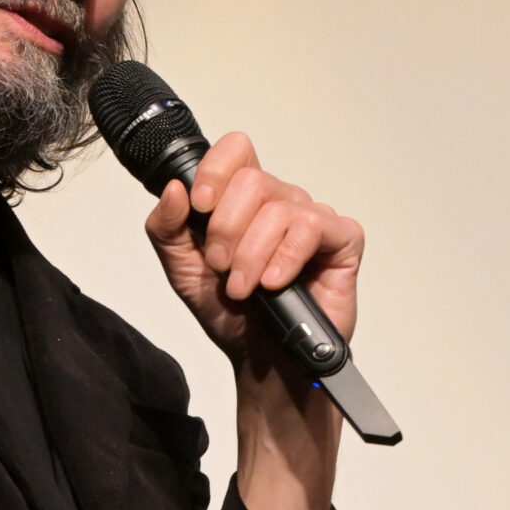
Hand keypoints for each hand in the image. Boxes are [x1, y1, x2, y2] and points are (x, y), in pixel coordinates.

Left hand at [144, 133, 363, 370]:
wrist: (261, 360)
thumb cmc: (230, 313)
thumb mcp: (182, 270)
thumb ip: (167, 228)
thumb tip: (174, 189)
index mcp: (242, 200)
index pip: (236, 150)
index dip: (215, 170)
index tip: (200, 207)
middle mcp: (279, 201)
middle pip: (252, 181)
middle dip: (226, 230)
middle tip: (221, 267)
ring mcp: (312, 219)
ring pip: (279, 209)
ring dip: (251, 254)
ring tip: (243, 288)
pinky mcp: (341, 240)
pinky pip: (312, 228)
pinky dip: (285, 258)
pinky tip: (274, 283)